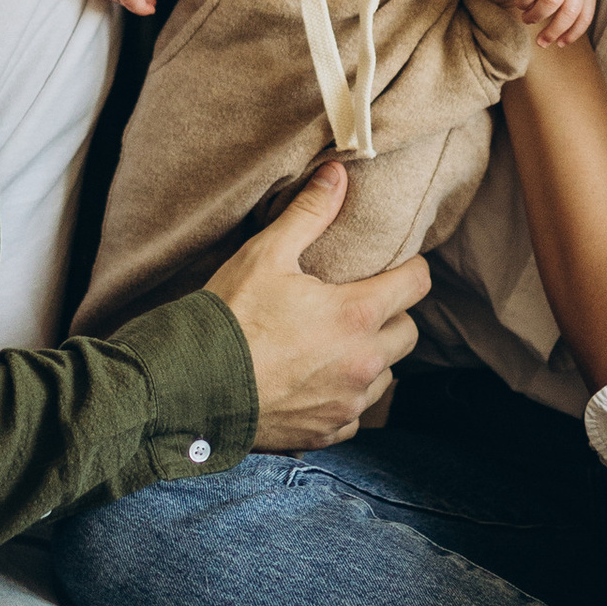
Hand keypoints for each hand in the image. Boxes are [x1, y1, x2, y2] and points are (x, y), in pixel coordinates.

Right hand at [205, 161, 427, 449]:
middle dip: (393, 315)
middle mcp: (363, 362)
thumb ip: (309, 214)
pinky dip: (346, 397)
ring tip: (339, 344)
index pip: (416, 284)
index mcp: (356, 314)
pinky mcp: (328, 431)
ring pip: (387, 376)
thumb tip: (337, 174)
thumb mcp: (266, 254)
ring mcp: (347, 402)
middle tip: (361, 304)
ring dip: (372, 358)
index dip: (410, 269)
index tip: (396, 266)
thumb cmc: (229, 316)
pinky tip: (319, 382)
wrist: (189, 386)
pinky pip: (357, 412)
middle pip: (409, 333)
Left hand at [513, 0, 602, 47]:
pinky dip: (574, 33)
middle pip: (552, 1)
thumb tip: (526, 9)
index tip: (520, 5)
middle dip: (536, 16)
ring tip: (542, 42)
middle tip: (527, 20)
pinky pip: (586, 17)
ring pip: (571, 12)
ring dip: (555, 31)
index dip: (522, 2)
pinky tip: (562, 42)